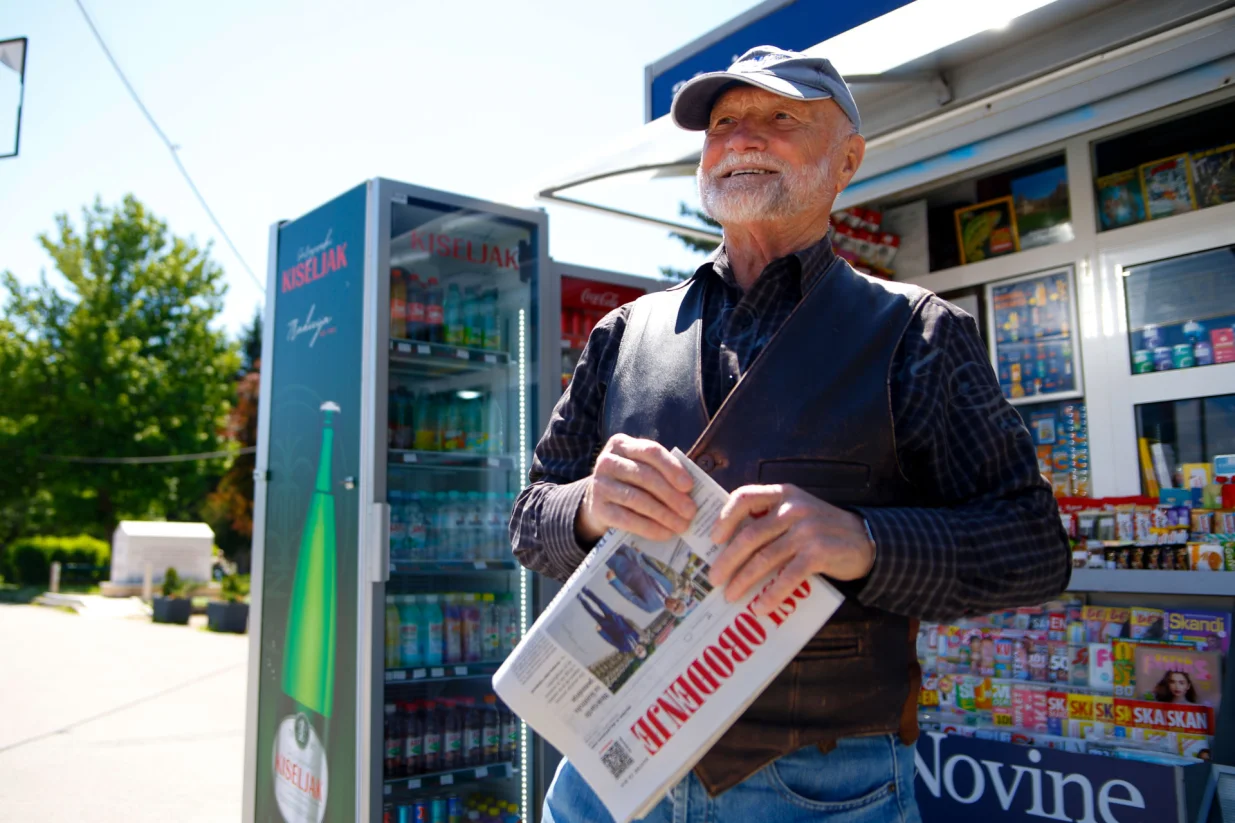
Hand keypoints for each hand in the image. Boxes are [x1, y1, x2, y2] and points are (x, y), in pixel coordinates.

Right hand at [575, 434, 696, 544]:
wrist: (598, 501)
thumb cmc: (630, 482)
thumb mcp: (642, 468)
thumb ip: (662, 472)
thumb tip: (692, 492)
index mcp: (621, 444)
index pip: (651, 451)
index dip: (672, 468)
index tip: (689, 486)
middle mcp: (607, 461)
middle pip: (645, 476)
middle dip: (671, 495)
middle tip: (691, 512)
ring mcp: (599, 484)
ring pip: (637, 499)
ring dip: (664, 514)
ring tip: (681, 525)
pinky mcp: (598, 508)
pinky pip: (627, 519)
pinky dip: (649, 528)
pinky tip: (665, 533)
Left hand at [708, 484, 873, 614]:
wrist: (866, 540)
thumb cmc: (822, 529)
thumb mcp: (797, 512)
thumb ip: (770, 519)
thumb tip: (728, 546)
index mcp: (783, 494)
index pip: (745, 497)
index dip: (725, 517)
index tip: (713, 539)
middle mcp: (793, 508)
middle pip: (750, 535)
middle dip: (728, 560)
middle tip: (714, 578)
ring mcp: (807, 530)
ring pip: (765, 558)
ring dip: (744, 580)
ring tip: (731, 596)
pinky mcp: (819, 553)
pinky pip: (788, 576)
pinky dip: (772, 594)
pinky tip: (761, 606)